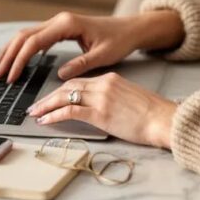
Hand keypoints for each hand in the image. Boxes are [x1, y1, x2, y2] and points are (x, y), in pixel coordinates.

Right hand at [0, 9, 184, 83]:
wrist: (130, 29)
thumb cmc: (119, 40)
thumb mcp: (103, 56)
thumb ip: (81, 64)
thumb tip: (60, 74)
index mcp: (67, 25)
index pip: (34, 43)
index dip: (19, 61)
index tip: (12, 77)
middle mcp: (59, 21)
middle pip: (24, 36)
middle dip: (9, 56)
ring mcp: (58, 23)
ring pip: (26, 35)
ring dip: (11, 51)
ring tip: (0, 68)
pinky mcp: (60, 28)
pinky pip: (35, 37)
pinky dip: (21, 48)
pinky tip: (14, 59)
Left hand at [28, 72, 176, 148]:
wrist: (164, 120)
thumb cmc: (153, 115)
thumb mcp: (130, 99)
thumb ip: (113, 99)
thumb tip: (100, 109)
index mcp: (111, 79)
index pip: (79, 82)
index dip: (61, 91)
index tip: (51, 98)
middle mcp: (103, 84)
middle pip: (68, 87)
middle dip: (49, 97)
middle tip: (36, 105)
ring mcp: (101, 98)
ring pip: (64, 97)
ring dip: (46, 106)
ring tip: (35, 113)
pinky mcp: (99, 113)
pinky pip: (70, 111)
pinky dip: (54, 115)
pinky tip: (45, 120)